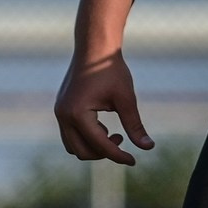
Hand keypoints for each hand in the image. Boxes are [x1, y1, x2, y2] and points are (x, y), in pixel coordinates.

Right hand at [56, 0, 149, 165]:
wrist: (94, 46)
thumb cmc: (111, 70)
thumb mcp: (126, 99)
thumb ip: (134, 125)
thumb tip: (148, 148)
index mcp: (78, 114)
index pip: (99, 145)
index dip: (118, 156)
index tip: (134, 160)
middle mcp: (63, 115)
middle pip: (82, 152)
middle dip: (103, 153)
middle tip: (122, 140)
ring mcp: (59, 112)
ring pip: (73, 146)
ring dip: (93, 146)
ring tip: (113, 134)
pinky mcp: (61, 108)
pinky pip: (70, 134)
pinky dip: (86, 137)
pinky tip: (103, 127)